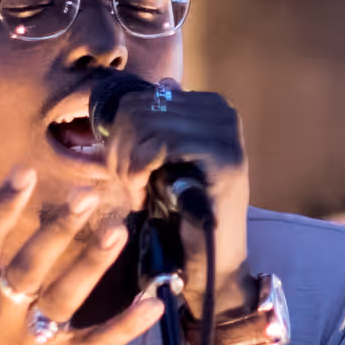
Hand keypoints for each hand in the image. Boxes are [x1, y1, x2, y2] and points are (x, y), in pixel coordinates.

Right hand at [0, 168, 163, 344]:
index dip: (2, 207)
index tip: (25, 171)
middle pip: (28, 265)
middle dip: (56, 229)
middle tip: (88, 193)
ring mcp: (28, 343)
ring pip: (62, 297)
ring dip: (91, 264)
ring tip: (119, 232)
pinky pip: (95, 343)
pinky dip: (125, 326)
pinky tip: (153, 304)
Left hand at [101, 81, 253, 317]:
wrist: (211, 260)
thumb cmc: (184, 213)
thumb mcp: (169, 160)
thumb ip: (166, 123)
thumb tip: (165, 83)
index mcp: (210, 106)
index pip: (140, 99)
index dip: (118, 135)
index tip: (121, 170)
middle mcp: (222, 112)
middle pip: (138, 109)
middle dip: (118, 150)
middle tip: (125, 185)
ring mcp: (226, 133)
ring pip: (145, 125)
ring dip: (126, 164)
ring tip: (134, 192)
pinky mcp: (223, 157)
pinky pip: (159, 144)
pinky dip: (138, 172)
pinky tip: (142, 196)